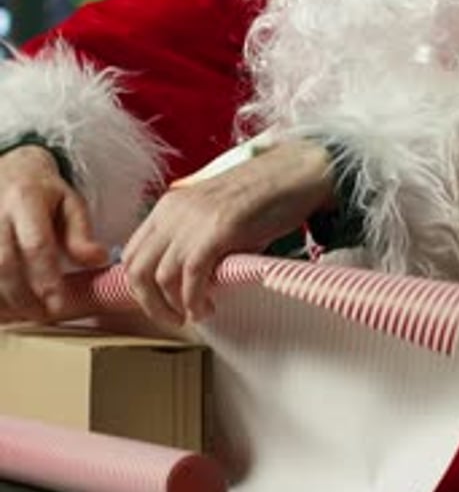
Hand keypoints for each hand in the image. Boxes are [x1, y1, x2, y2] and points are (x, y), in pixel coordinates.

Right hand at [0, 145, 107, 321]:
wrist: (13, 168)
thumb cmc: (45, 192)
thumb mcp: (70, 204)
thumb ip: (81, 234)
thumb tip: (98, 260)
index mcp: (26, 199)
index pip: (36, 244)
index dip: (46, 277)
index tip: (58, 303)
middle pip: (4, 263)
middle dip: (22, 297)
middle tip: (43, 315)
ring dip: (4, 299)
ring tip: (25, 314)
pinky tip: (5, 308)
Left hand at [122, 139, 330, 328]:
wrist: (294, 173)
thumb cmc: (260, 198)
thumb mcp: (212, 215)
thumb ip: (190, 239)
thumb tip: (178, 281)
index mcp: (168, 206)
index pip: (131, 253)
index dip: (138, 287)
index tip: (157, 304)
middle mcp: (174, 210)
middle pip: (137, 269)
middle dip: (150, 304)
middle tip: (172, 318)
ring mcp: (194, 218)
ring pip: (161, 278)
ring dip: (174, 306)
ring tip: (196, 313)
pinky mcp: (219, 229)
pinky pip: (191, 276)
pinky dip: (194, 300)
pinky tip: (206, 306)